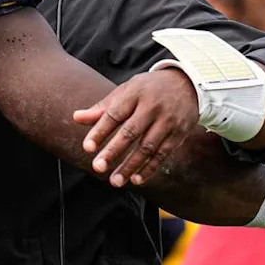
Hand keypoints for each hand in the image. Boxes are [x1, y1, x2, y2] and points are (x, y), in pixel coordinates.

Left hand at [73, 68, 197, 186]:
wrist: (188, 83)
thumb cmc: (148, 89)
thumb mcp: (126, 91)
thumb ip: (102, 108)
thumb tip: (76, 118)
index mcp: (135, 94)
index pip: (114, 114)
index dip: (99, 131)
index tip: (87, 147)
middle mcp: (152, 107)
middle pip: (130, 132)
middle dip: (113, 151)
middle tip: (98, 167)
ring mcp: (168, 121)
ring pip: (147, 147)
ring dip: (130, 166)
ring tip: (115, 181)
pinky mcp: (179, 133)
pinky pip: (163, 154)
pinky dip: (149, 168)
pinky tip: (136, 179)